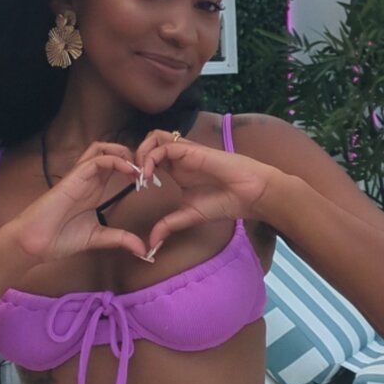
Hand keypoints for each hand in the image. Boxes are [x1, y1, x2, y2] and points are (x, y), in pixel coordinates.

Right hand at [10, 142, 147, 262]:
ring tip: (139, 168)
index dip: (134, 169)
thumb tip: (143, 250)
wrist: (35, 243)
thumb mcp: (98, 238)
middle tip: (148, 172)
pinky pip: (97, 159)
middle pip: (112, 151)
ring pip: (103, 148)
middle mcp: (88, 178)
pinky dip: (116, 160)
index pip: (116, 166)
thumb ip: (120, 239)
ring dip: (124, 153)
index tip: (149, 182)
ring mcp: (80, 176)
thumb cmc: (59, 238)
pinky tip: (130, 171)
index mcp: (94, 189)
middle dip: (133, 156)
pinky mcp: (74, 176)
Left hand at [135, 129, 278, 251]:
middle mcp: (179, 159)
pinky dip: (151, 157)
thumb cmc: (224, 202)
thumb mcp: (189, 216)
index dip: (138, 170)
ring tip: (141, 175)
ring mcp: (184, 152)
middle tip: (135, 180)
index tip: (136, 189)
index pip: (150, 160)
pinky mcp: (191, 150)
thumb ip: (168, 226)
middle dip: (135, 158)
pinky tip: (150, 175)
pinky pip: (164, 145)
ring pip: (153, 138)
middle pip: (148, 144)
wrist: (249, 195)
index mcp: (177, 171)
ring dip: (141, 153)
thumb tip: (151, 245)